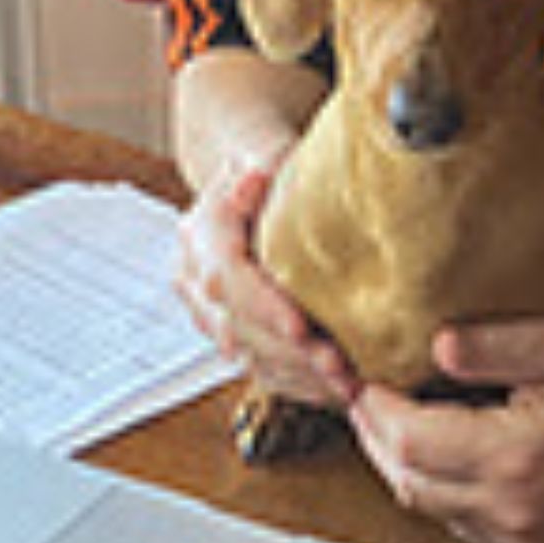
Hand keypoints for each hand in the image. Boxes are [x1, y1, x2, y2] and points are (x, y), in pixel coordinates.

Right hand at [174, 143, 358, 406]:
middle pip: (238, 326)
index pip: (226, 278)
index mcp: (200, 234)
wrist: (244, 173)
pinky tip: (335, 393)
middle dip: (290, 353)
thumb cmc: (263, 160)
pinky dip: (296, 384)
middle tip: (340, 369)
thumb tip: (260, 175)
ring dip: (298, 376)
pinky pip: (258, 368)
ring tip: (348, 387)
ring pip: (248, 355)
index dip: (262, 306)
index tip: (301, 328)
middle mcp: (194, 277)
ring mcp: (208, 310)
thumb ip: (262, 160)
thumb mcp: (263, 149)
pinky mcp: (229, 331)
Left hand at [349, 318, 543, 542]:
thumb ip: (495, 344)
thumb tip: (437, 345)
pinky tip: (447, 461)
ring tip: (399, 426)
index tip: (365, 382)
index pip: (410, 441)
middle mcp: (515, 505)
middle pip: (409, 482)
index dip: (375, 410)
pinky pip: (467, 529)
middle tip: (368, 401)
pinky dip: (443, 496)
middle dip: (378, 440)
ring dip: (407, 469)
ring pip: (432, 510)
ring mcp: (527, 533)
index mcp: (516, 454)